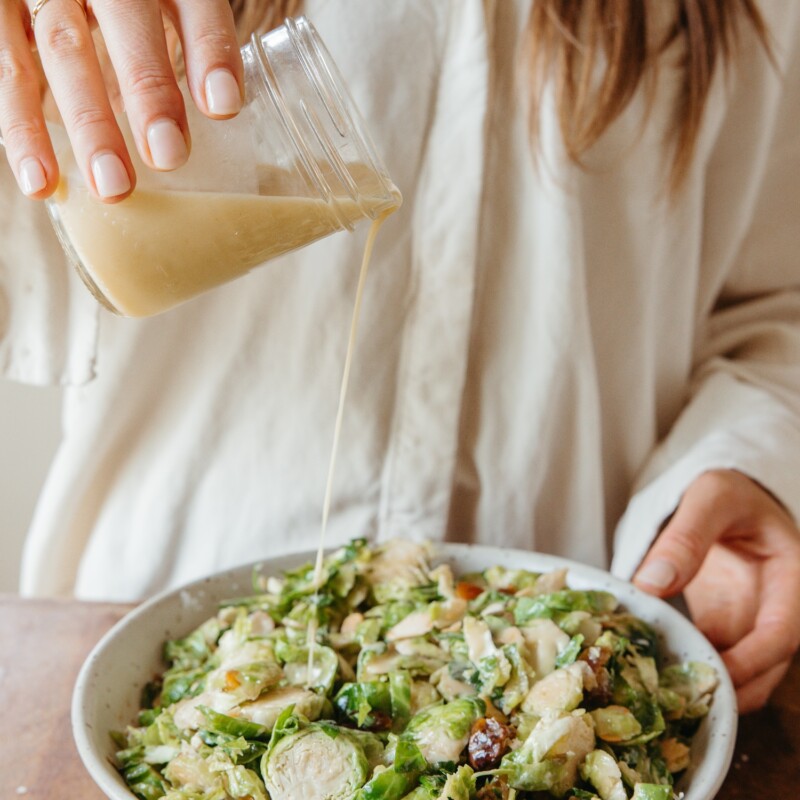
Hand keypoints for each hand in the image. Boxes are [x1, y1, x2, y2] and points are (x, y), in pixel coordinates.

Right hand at [0, 0, 242, 200]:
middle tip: (169, 156)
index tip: (223, 106)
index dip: (209, 49)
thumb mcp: (166, 12)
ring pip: (62, 47)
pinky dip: (21, 129)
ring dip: (90, 122)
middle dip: (149, 89)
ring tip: (113, 186)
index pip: (192, 1)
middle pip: (125, 17)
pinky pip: (6, 68)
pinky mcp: (0, 14)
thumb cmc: (131, 12)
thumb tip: (220, 114)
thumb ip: (191, 47)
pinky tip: (42, 182)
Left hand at [633, 469, 799, 712]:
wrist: (727, 494)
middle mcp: (777, 606)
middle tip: (686, 701)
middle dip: (732, 688)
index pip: (783, 631)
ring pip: (741, 667)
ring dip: (709, 682)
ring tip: (665, 694)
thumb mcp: (710, 498)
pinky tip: (655, 671)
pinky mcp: (725, 622)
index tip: (719, 674)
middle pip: (766, 664)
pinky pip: (713, 651)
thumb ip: (685, 537)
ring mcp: (751, 618)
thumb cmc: (728, 490)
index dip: (755, 659)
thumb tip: (651, 584)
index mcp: (791, 576)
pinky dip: (689, 662)